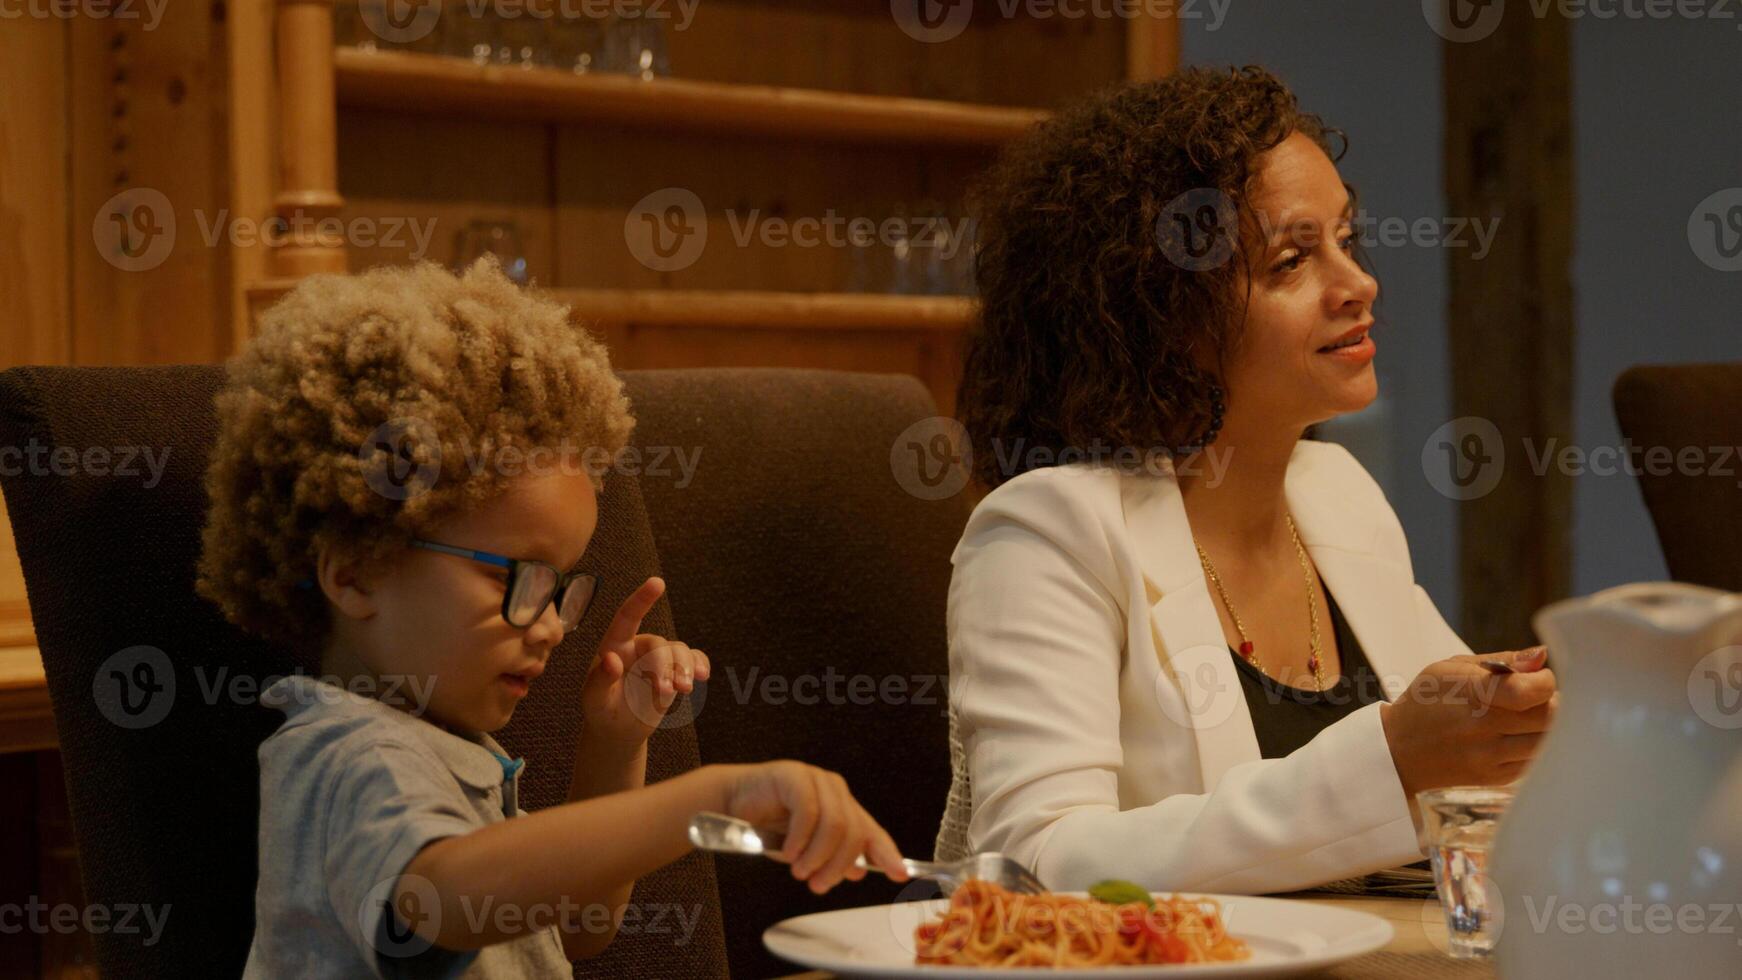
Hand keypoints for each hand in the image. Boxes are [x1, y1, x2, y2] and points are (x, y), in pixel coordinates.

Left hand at [580, 577, 710, 745]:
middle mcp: (639, 647)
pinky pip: (694, 659)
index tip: (658, 582)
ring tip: (684, 689)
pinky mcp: (676, 671)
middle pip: (659, 645)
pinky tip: (702, 676)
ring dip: (684, 668)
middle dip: (665, 667)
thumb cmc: (601, 711)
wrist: (618, 730)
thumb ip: (600, 680)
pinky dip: (700, 665)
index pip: (627, 617)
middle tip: (665, 691)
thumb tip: (611, 660)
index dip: (642, 599)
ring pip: (679, 651)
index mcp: (615, 646)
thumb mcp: (594, 700)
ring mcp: (659, 658)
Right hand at [722, 761, 909, 893]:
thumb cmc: (768, 825)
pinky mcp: (794, 776)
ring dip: (817, 856)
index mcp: (843, 808)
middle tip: (818, 885)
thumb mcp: (806, 851)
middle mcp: (835, 792)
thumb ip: (832, 858)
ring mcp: (816, 780)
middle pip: (854, 832)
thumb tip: (859, 871)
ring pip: (835, 824)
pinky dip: (800, 839)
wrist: (732, 804)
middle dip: (837, 865)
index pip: (872, 832)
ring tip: (800, 871)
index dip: (887, 853)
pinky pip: (808, 811)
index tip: (900, 874)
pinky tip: (789, 852)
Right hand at [1381, 646, 1557, 801]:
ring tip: (1528, 716)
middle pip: (1550, 717)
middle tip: (1537, 697)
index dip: (1546, 681)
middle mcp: (1482, 728)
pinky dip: (1535, 746)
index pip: (1531, 691)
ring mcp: (1489, 757)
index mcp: (1471, 693)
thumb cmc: (1427, 701)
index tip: (1538, 678)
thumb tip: (1542, 656)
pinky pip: (1536, 761)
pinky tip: (1516, 736)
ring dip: (1547, 727)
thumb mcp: (1451, 668)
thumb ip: (1502, 661)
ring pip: (1548, 742)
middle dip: (1553, 702)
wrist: (1398, 750)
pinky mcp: (1497, 778)